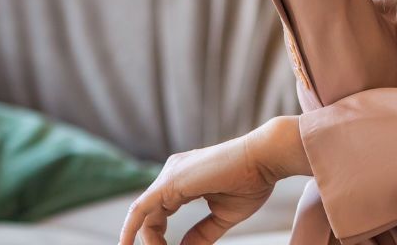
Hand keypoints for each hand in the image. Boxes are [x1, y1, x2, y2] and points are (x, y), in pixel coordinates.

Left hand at [117, 121, 290, 244]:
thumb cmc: (252, 180)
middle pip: (149, 216)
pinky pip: (141, 209)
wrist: (265, 158)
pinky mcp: (171, 181)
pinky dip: (131, 229)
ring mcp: (170, 174)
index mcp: (183, 179)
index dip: (158, 238)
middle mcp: (172, 173)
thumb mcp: (223, 215)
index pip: (159, 213)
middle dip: (152, 243)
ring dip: (148, 241)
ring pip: (143, 215)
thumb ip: (202, 233)